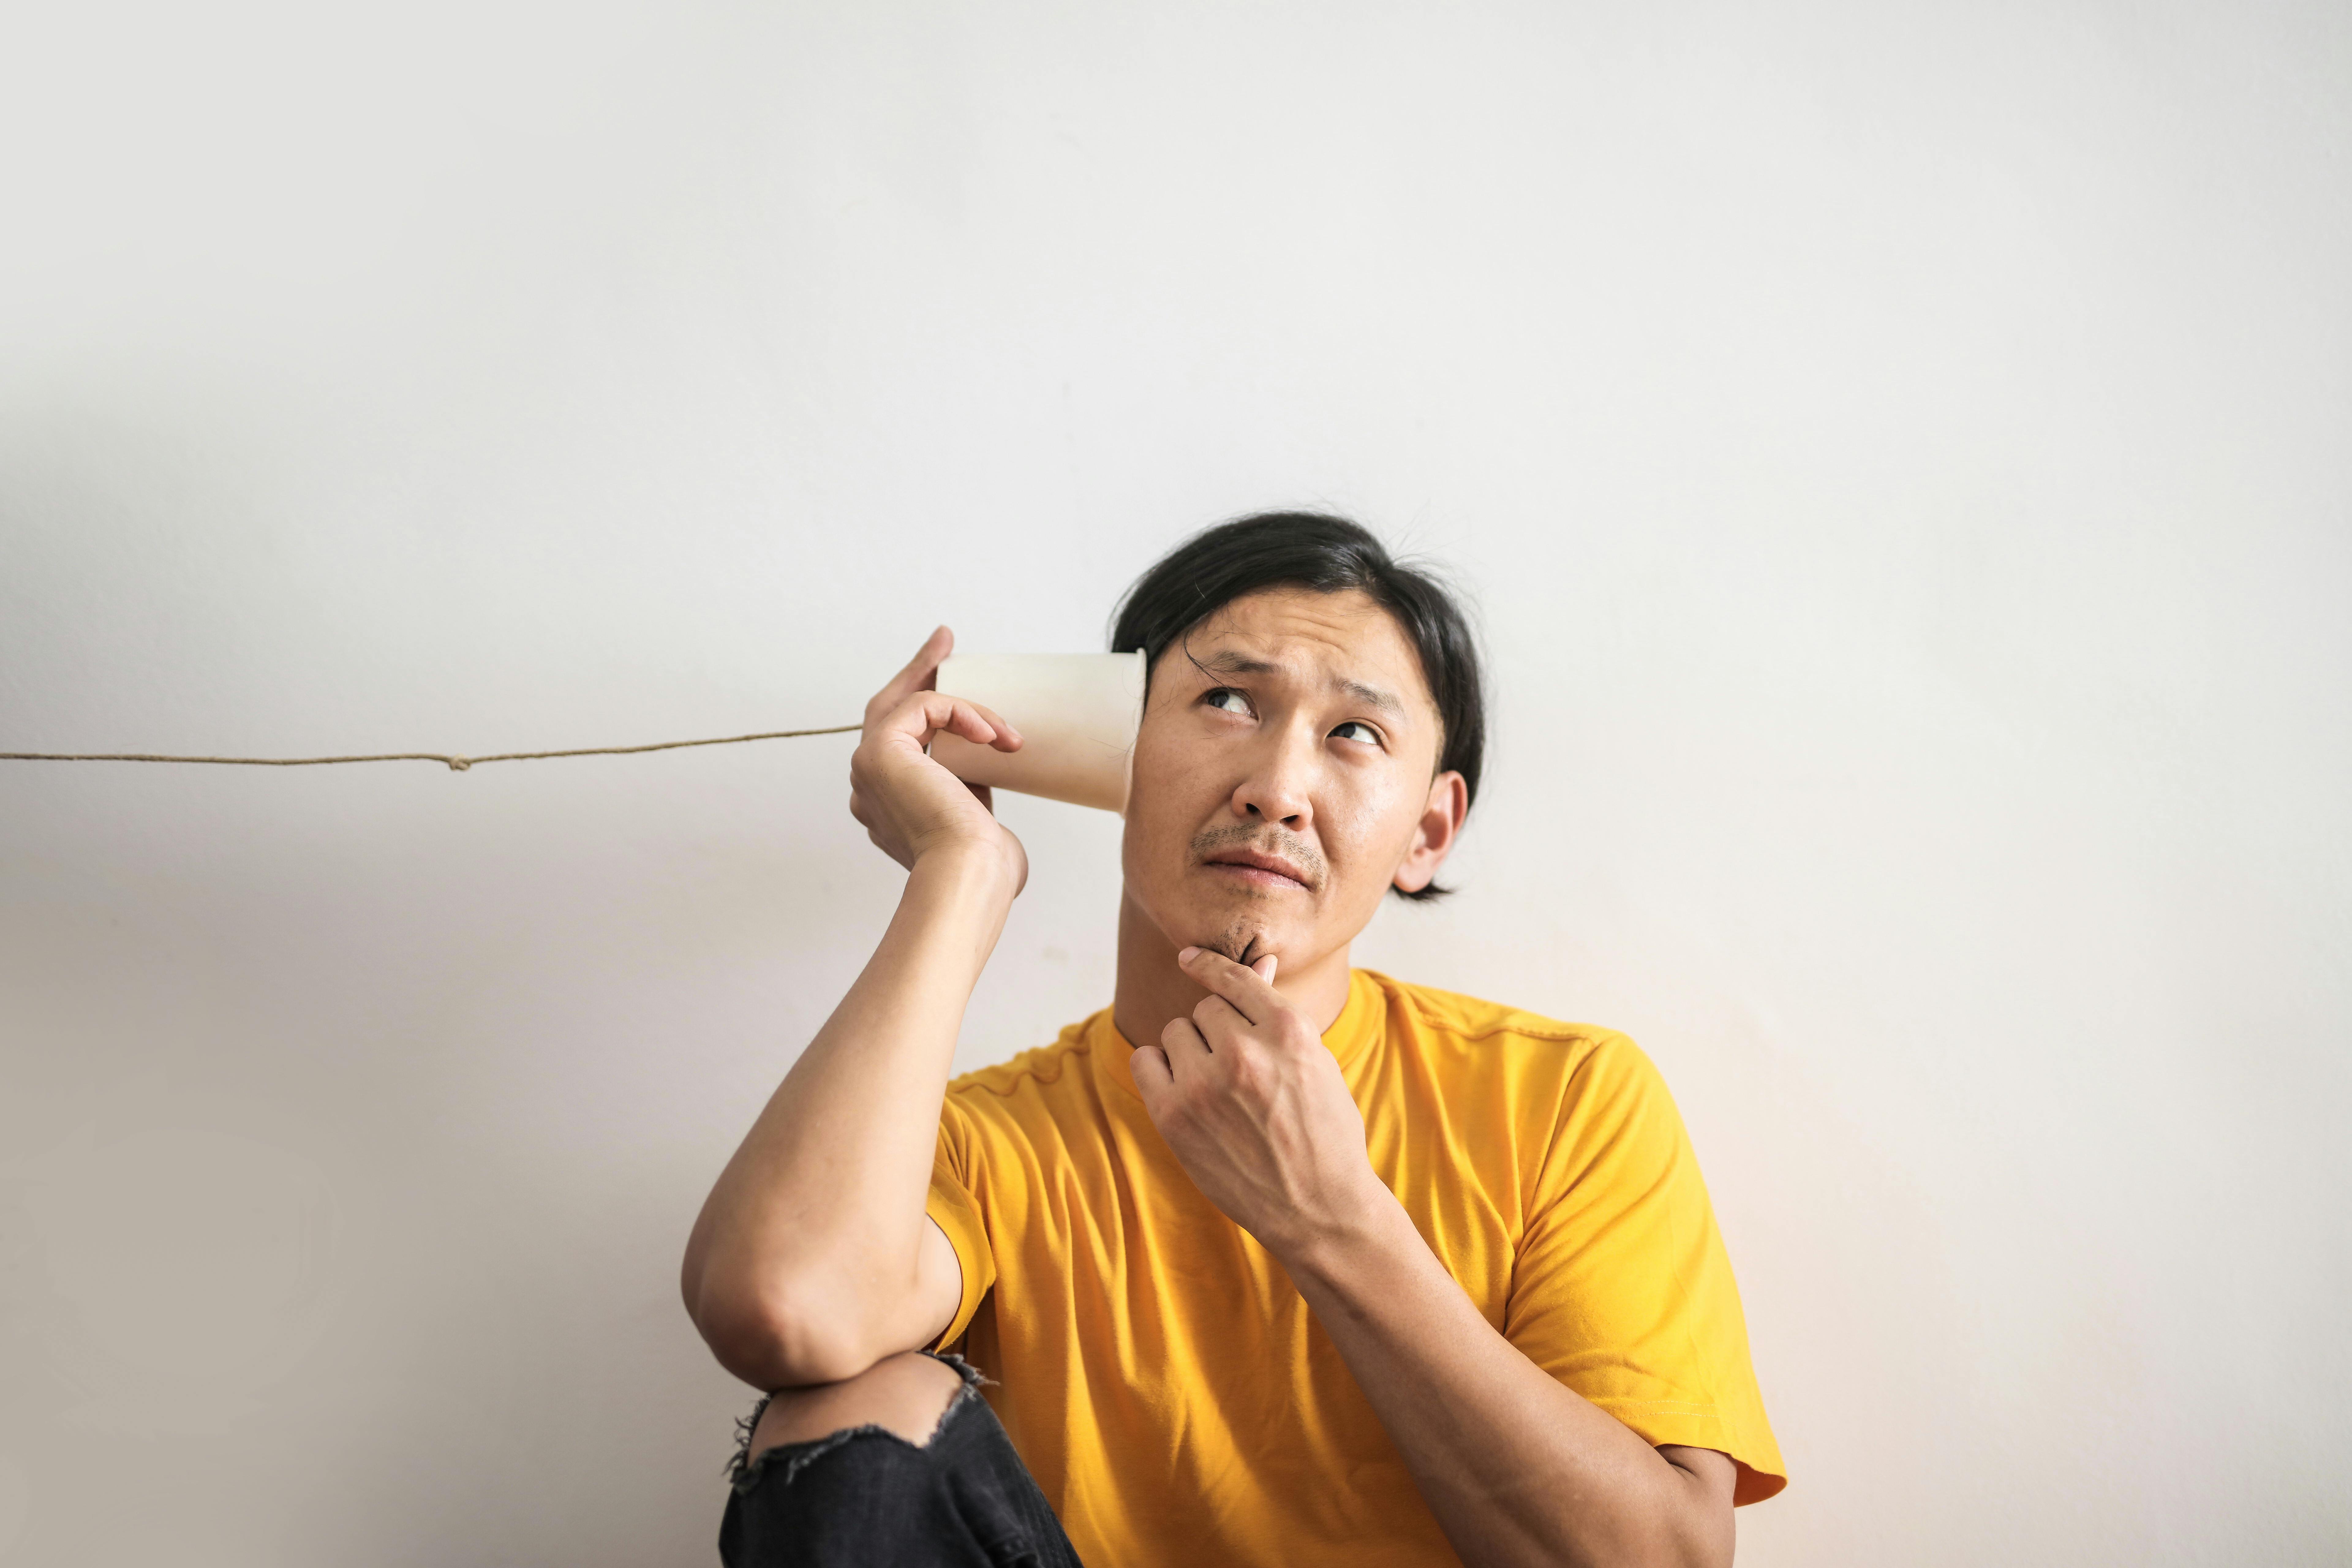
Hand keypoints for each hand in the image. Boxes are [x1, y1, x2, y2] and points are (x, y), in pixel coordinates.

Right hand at [848, 626, 1027, 888]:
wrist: (969, 876)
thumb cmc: (982, 865)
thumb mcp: (974, 817)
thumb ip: (968, 788)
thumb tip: (986, 764)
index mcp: (887, 805)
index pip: (899, 743)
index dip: (923, 706)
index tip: (948, 673)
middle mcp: (867, 787)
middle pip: (887, 710)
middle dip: (918, 673)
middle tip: (944, 640)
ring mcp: (867, 769)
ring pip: (906, 706)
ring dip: (959, 701)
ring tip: (1002, 724)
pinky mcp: (879, 752)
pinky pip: (923, 708)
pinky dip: (962, 713)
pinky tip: (993, 735)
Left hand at [1128, 947, 1388, 1258]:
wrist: (1320, 1209)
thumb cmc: (1324, 1133)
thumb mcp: (1316, 1063)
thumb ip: (1278, 1014)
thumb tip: (1260, 960)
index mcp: (1288, 1031)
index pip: (1234, 977)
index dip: (1208, 965)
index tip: (1189, 957)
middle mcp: (1244, 1051)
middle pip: (1205, 1008)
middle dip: (1217, 1030)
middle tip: (1239, 1068)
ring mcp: (1205, 1085)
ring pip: (1176, 1031)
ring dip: (1191, 1051)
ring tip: (1218, 1086)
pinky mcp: (1175, 1116)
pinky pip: (1145, 1060)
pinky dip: (1159, 1069)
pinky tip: (1182, 1089)